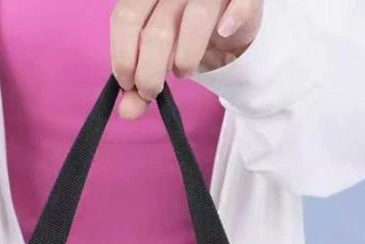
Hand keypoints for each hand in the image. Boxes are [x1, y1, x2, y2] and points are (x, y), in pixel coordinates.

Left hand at [111, 0, 262, 118]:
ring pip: (194, 18)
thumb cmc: (182, 38)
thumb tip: (127, 112)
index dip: (123, 57)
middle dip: (149, 72)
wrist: (225, 25)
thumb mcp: (156, 59)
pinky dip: (233, 17)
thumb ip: (138, 84)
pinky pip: (241, 1)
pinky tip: (224, 31)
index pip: (125, 19)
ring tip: (183, 72)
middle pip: (157, 29)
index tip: (129, 84)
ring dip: (186, 58)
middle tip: (151, 91)